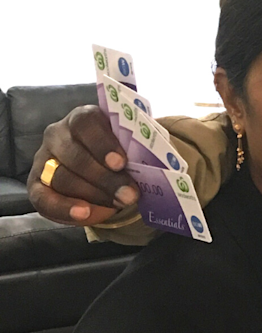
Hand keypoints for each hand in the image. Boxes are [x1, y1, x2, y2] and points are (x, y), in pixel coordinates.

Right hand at [27, 105, 137, 224]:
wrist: (104, 166)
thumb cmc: (120, 151)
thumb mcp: (129, 143)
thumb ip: (135, 149)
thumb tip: (153, 164)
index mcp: (82, 118)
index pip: (86, 123)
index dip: (102, 143)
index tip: (121, 163)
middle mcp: (58, 134)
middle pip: (74, 155)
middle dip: (104, 178)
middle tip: (130, 195)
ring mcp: (44, 159)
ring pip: (61, 177)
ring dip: (92, 195)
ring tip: (117, 204)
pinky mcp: (36, 184)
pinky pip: (43, 199)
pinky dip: (64, 208)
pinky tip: (84, 214)